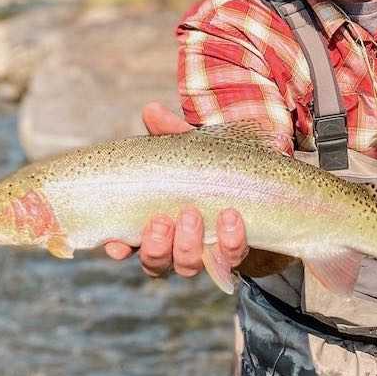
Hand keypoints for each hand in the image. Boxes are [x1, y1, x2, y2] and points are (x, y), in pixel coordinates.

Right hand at [102, 102, 249, 279]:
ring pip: (186, 265)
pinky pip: (229, 256)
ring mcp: (204, 253)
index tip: (116, 244)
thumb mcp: (192, 148)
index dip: (118, 249)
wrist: (261, 187)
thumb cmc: (211, 169)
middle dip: (156, 245)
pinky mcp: (234, 253)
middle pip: (155, 262)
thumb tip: (151, 110)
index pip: (127, 245)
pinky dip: (229, 240)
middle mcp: (175, 245)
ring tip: (192, 214)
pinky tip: (231, 217)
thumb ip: (171, 133)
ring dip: (187, 244)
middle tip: (162, 220)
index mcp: (154, 224)